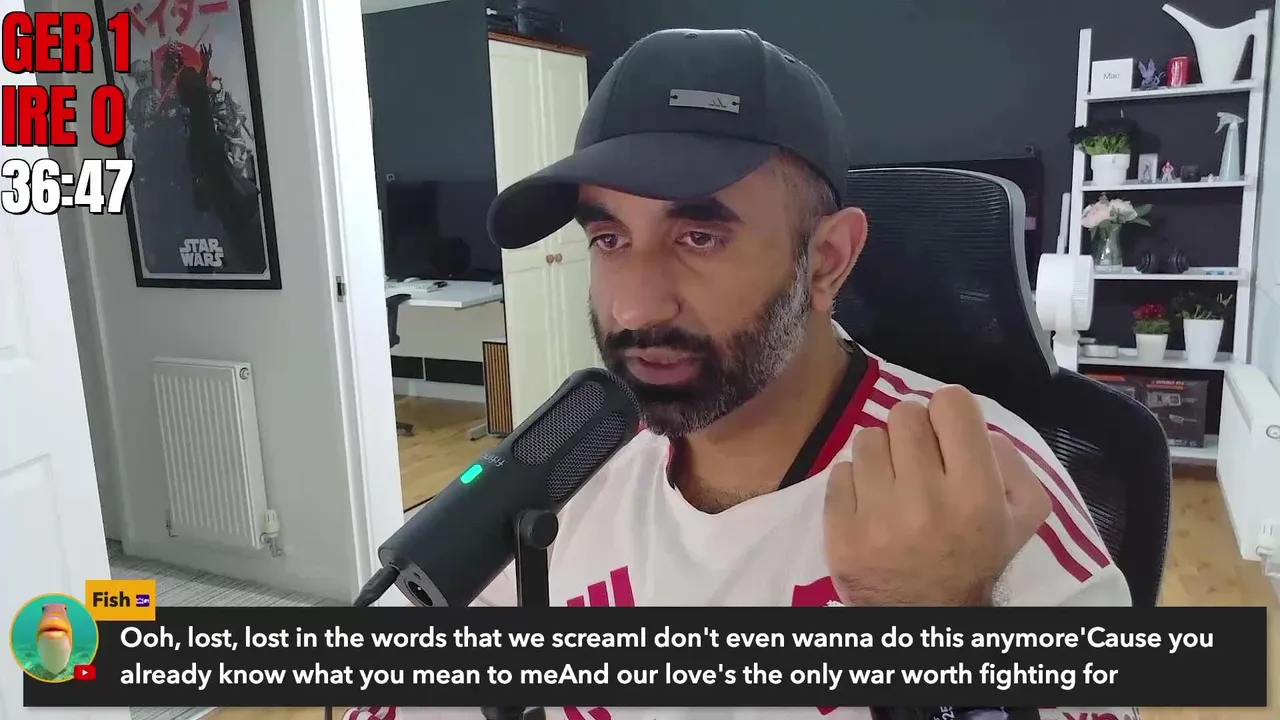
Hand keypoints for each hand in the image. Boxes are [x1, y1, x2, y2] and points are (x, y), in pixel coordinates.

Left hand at [822, 385, 1049, 605]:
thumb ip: (1011, 461)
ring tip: (892, 483)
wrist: (929, 616)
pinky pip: (839, 472)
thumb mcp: (1022, 516)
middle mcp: (926, 500)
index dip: (948, 412)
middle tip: (916, 459)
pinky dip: (854, 484)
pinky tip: (870, 505)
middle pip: (905, 414)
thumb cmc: (975, 558)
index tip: (946, 432)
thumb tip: (974, 426)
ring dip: (881, 455)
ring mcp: (878, 517)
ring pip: (867, 438)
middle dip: (913, 431)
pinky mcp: (841, 533)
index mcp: (975, 493)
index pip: (951, 403)